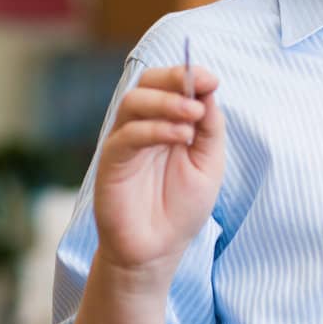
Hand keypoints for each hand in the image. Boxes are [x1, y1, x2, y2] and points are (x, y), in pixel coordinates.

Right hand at [92, 64, 224, 281]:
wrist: (158, 249)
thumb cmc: (182, 207)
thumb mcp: (209, 162)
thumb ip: (210, 127)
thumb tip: (208, 90)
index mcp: (167, 122)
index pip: (170, 84)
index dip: (188, 74)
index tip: (210, 79)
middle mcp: (143, 126)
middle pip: (147, 83)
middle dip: (174, 79)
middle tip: (200, 89)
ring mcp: (125, 142)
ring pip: (133, 102)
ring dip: (167, 102)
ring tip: (193, 116)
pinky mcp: (112, 162)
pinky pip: (127, 135)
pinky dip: (156, 128)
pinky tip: (181, 136)